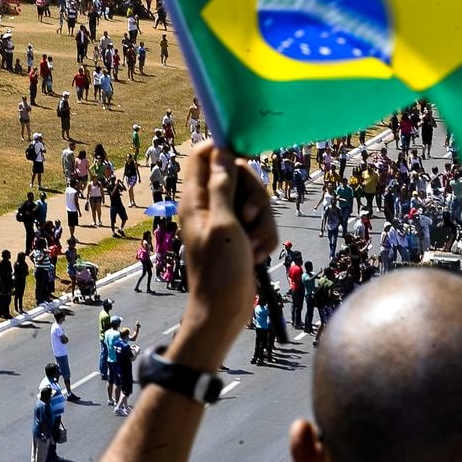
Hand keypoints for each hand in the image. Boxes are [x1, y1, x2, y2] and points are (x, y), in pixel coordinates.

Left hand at [171, 143, 276, 369]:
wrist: (225, 310)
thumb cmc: (219, 270)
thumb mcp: (223, 224)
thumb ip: (223, 186)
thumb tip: (221, 151)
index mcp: (196, 198)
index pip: (205, 154)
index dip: (226, 152)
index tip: (246, 164)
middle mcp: (210, 205)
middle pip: (240, 174)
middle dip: (255, 195)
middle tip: (252, 217)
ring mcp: (227, 220)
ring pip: (256, 200)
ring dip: (264, 222)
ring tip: (254, 245)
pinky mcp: (241, 235)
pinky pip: (262, 222)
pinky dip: (265, 237)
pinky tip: (257, 255)